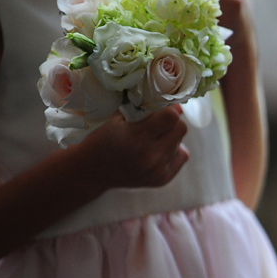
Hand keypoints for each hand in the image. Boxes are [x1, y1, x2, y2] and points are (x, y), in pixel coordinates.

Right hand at [73, 105, 188, 189]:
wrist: (94, 171)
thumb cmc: (103, 139)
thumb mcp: (116, 118)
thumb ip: (141, 107)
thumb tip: (168, 98)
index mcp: (137, 137)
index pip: (171, 117)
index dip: (170, 108)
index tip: (165, 106)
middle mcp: (151, 156)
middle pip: (181, 128)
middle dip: (172, 121)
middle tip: (159, 121)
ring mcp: (158, 170)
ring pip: (180, 141)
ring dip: (171, 135)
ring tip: (153, 137)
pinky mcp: (163, 179)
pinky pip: (182, 155)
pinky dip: (174, 150)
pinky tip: (159, 149)